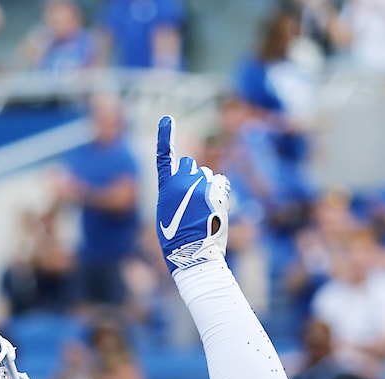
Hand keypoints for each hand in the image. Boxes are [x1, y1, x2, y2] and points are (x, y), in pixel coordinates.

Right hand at [156, 114, 229, 273]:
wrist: (193, 254)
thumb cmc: (177, 240)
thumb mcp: (167, 215)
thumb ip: (175, 193)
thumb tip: (192, 179)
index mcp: (167, 187)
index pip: (164, 157)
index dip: (165, 137)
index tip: (167, 119)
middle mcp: (184, 181)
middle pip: (190, 164)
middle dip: (191, 175)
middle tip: (191, 198)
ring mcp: (202, 185)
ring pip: (206, 174)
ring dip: (205, 185)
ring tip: (202, 210)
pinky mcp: (218, 192)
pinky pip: (220, 182)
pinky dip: (218, 191)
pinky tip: (214, 207)